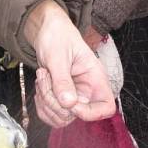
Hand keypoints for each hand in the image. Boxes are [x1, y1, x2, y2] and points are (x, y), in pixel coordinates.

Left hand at [24, 0, 114, 127]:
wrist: (46, 31)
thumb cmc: (58, 36)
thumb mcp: (58, 56)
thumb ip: (63, 80)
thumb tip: (68, 104)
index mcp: (95, 78)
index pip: (106, 107)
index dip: (89, 112)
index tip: (70, 102)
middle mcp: (86, 90)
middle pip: (75, 115)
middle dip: (54, 101)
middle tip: (45, 77)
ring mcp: (73, 95)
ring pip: (60, 117)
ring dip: (45, 101)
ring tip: (42, 77)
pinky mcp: (60, 98)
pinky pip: (50, 113)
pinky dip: (41, 104)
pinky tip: (40, 84)